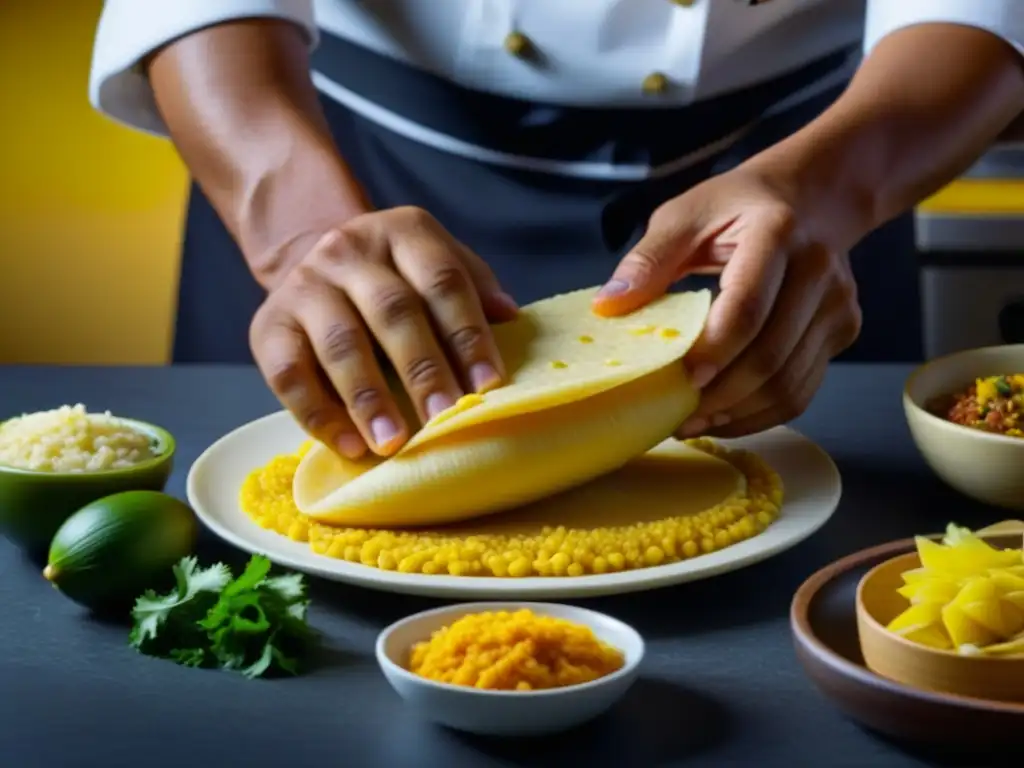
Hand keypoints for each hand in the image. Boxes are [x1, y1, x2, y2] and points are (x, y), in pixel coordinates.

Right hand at [250, 207, 518, 457]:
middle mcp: (348, 250)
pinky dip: (318, 414)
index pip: (442, 280)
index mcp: (402, 232)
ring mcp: (304, 286)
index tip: (488, 384)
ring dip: (369, 397)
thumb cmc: (393, 278)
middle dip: (423, 369)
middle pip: (393, 310)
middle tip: (446, 417)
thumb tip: (510, 316)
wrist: (312, 264)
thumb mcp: (433, 264)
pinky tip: (350, 445)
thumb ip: (471, 285)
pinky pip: (289, 374)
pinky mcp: (267, 326)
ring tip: (394, 442)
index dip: (467, 333)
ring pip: (341, 343)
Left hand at [592, 165, 862, 437]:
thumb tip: (608, 306)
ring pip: (790, 383)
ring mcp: (837, 303)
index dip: (715, 350)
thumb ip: (648, 259)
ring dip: (739, 414)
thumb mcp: (686, 214)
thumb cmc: (739, 206)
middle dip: (721, 396)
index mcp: (776, 232)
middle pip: (771, 355)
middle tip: (677, 416)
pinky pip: (803, 389)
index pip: (748, 305)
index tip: (683, 378)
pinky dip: (762, 413)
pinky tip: (725, 416)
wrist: (813, 197)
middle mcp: (818, 269)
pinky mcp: (843, 329)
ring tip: (695, 422)